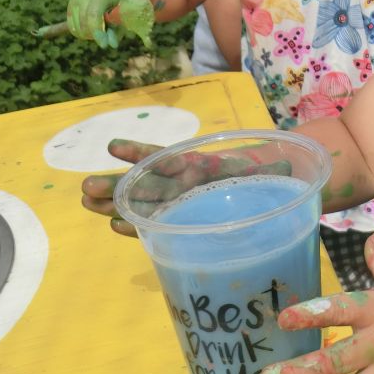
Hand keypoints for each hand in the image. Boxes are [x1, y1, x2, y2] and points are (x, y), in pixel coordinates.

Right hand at [66, 0, 154, 47]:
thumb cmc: (125, 2)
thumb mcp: (127, 15)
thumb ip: (119, 29)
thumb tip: (112, 45)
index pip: (93, 15)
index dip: (97, 32)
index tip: (104, 45)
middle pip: (84, 24)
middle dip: (96, 35)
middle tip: (110, 33)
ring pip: (76, 28)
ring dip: (90, 34)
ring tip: (104, 26)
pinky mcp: (71, 4)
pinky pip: (73, 27)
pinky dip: (84, 32)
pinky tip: (96, 25)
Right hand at [81, 138, 296, 236]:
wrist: (258, 189)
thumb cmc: (259, 176)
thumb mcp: (265, 172)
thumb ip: (272, 171)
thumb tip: (288, 165)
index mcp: (197, 165)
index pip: (164, 157)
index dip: (140, 152)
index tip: (114, 147)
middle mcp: (181, 182)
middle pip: (144, 183)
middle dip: (116, 185)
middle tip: (85, 188)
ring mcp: (175, 201)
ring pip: (140, 202)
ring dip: (115, 204)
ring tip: (86, 202)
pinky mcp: (177, 219)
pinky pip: (152, 223)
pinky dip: (135, 226)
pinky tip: (116, 227)